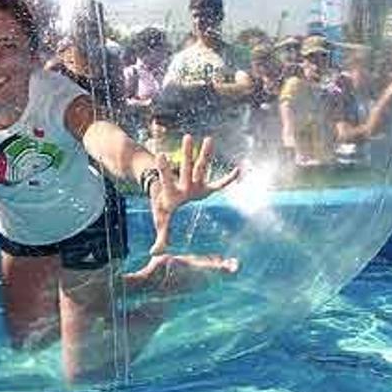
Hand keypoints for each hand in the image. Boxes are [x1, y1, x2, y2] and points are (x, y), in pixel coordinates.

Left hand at [147, 135, 239, 255]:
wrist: (166, 195)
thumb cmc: (162, 208)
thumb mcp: (160, 222)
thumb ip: (160, 238)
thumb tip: (153, 254)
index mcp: (171, 193)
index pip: (166, 179)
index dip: (164, 168)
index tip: (161, 154)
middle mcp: (184, 185)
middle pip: (186, 168)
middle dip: (187, 154)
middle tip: (187, 137)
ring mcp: (194, 185)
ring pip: (200, 168)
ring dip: (205, 154)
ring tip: (209, 139)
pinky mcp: (204, 189)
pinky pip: (218, 185)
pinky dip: (228, 180)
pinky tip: (238, 171)